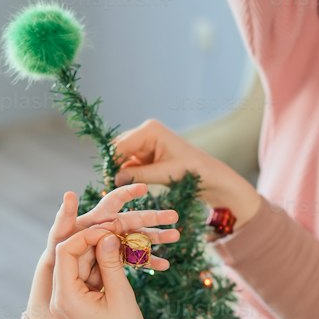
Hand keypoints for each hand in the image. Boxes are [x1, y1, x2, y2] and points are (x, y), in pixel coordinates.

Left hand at [28, 183, 179, 318]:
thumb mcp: (120, 294)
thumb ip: (111, 262)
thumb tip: (107, 234)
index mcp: (66, 297)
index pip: (65, 252)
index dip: (86, 236)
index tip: (109, 230)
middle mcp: (60, 298)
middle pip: (69, 256)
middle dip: (92, 240)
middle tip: (116, 230)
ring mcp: (66, 301)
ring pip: (77, 264)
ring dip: (96, 250)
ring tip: (119, 241)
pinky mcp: (76, 302)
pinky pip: (83, 275)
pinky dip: (98, 263)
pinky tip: (116, 255)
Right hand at [112, 119, 260, 226]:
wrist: (210, 177)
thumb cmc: (192, 171)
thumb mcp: (163, 174)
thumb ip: (138, 175)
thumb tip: (114, 179)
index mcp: (150, 130)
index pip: (121, 145)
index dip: (111, 162)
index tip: (107, 180)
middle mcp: (145, 133)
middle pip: (119, 149)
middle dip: (114, 166)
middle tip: (109, 185)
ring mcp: (145, 144)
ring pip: (122, 158)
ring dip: (119, 171)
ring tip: (116, 188)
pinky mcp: (147, 155)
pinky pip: (130, 164)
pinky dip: (127, 174)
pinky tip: (124, 185)